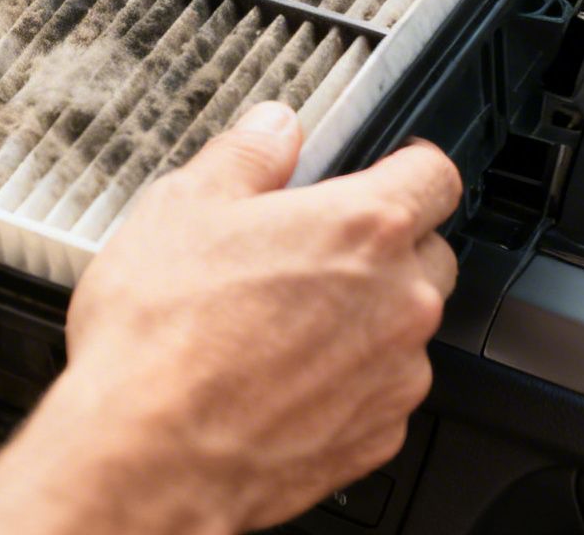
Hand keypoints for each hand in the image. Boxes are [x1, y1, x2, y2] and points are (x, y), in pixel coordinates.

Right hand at [0, 104, 460, 534]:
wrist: (146, 456)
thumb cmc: (161, 337)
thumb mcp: (183, 207)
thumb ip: (247, 155)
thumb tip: (275, 127)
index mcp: (363, 227)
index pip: (437, 176)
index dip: (409, 167)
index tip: (386, 172)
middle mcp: (399, 301)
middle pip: (428, 253)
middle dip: (385, 247)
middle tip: (313, 253)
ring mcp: (394, 375)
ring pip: (405, 328)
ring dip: (365, 319)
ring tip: (281, 324)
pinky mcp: (377, 436)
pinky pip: (381, 391)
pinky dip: (347, 381)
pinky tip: (282, 377)